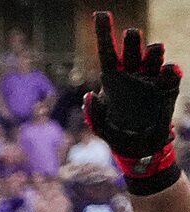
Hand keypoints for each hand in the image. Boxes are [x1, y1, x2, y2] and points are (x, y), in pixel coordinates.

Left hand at [88, 11, 182, 177]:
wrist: (139, 148)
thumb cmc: (117, 134)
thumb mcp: (100, 126)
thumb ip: (93, 113)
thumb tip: (89, 96)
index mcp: (113, 79)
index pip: (107, 52)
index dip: (103, 33)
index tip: (100, 15)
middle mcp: (132, 74)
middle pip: (132, 50)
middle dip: (132, 41)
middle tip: (131, 35)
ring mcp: (151, 79)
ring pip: (153, 57)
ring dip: (153, 51)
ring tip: (153, 49)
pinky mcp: (167, 88)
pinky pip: (170, 74)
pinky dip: (170, 70)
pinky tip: (166, 70)